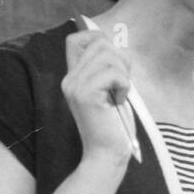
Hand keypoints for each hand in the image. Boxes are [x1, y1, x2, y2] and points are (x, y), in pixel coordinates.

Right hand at [63, 28, 134, 165]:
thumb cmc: (113, 125)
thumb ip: (108, 69)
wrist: (107, 154)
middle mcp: (69, 79)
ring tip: (119, 94)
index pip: (76, 39)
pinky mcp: (86, 95)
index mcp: (73, 77)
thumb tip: (120, 47)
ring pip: (108, 55)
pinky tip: (119, 101)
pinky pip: (114, 73)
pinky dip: (124, 85)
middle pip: (99, 43)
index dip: (97, 39)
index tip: (113, 61)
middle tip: (121, 83)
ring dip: (123, 74)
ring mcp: (75, 86)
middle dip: (119, 59)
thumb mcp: (110, 90)